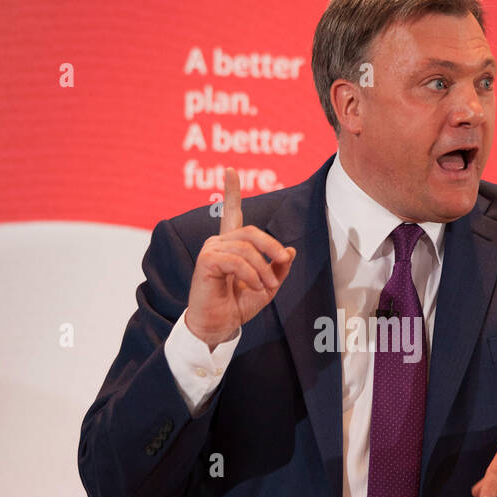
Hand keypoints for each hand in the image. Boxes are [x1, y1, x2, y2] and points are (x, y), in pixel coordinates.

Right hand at [184, 167, 295, 348]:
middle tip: (283, 262)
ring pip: (246, 248)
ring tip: (267, 286)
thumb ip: (278, 268)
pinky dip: (252, 274)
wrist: (219, 325)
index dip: (231, 191)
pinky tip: (255, 286)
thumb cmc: (238, 306)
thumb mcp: (267, 286)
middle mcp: (219, 242)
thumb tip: (290, 251)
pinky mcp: (206, 261)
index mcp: (232, 246)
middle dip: (272, 246)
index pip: (231, 213)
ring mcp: (211, 250)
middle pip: (251, 231)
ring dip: (263, 269)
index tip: (230, 170)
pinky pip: (236, 260)